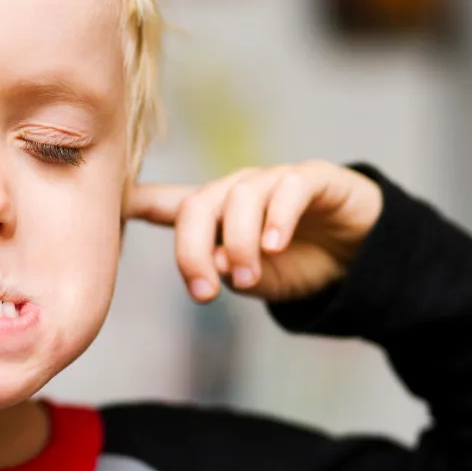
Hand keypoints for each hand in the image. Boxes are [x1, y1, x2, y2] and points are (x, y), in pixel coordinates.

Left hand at [124, 160, 382, 303]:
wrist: (364, 258)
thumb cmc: (301, 265)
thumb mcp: (255, 279)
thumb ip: (226, 270)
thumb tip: (211, 266)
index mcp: (218, 214)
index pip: (169, 204)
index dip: (135, 202)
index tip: (107, 203)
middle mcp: (240, 190)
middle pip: (198, 205)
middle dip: (192, 251)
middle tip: (205, 292)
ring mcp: (275, 180)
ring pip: (240, 196)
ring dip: (238, 242)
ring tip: (247, 277)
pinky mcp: (315, 178)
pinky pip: (288, 187)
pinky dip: (277, 217)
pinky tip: (274, 244)